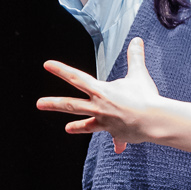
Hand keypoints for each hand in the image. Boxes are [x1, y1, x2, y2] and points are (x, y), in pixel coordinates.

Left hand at [37, 37, 164, 153]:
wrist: (152, 120)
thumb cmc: (145, 96)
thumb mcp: (139, 74)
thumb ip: (135, 57)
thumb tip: (137, 40)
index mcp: (101, 91)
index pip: (76, 78)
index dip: (61, 70)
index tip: (47, 65)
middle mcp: (98, 107)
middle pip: (71, 105)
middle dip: (53, 104)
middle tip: (38, 104)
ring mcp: (105, 121)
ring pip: (86, 125)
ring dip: (77, 127)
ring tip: (67, 128)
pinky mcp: (115, 132)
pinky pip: (116, 137)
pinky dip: (118, 142)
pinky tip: (118, 148)